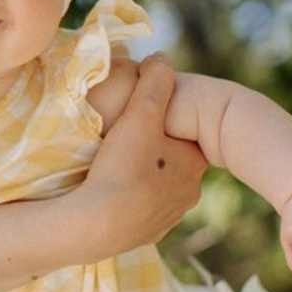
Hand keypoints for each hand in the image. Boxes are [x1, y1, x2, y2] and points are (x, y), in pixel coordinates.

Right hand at [83, 55, 205, 252]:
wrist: (99, 223)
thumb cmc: (123, 166)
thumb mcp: (140, 114)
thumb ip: (154, 82)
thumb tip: (162, 56)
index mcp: (193, 164)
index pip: (187, 135)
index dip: (166, 123)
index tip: (142, 117)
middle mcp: (189, 193)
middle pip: (173, 161)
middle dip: (155, 149)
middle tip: (124, 139)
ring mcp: (169, 217)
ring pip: (159, 186)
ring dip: (143, 175)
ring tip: (114, 164)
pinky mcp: (147, 234)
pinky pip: (142, 209)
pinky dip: (130, 198)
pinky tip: (111, 192)